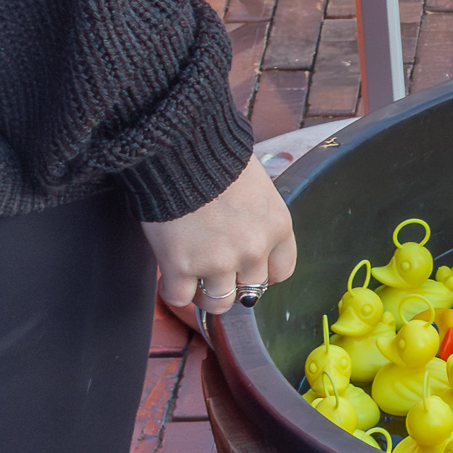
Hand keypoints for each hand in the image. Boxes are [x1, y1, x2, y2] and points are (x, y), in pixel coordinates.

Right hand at [140, 156, 297, 319]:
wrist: (180, 148)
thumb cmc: (216, 157)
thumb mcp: (257, 186)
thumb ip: (259, 217)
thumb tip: (251, 232)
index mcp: (278, 226)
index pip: (281, 271)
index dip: (262, 272)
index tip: (247, 267)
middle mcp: (253, 249)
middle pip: (250, 292)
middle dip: (233, 283)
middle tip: (215, 269)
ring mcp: (217, 261)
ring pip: (217, 303)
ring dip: (204, 293)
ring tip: (193, 277)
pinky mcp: (181, 266)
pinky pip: (179, 298)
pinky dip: (173, 291)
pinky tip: (170, 276)